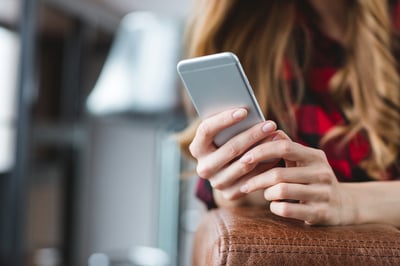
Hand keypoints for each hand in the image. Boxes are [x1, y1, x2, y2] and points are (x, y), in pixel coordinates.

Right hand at [190, 107, 279, 200]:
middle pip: (231, 148)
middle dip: (253, 134)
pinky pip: (252, 179)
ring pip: (244, 164)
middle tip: (270, 124)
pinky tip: (277, 156)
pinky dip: (265, 166)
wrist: (227, 172)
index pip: (206, 130)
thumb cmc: (227, 143)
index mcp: (197, 148)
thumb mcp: (223, 133)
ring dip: (263, 150)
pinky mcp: (229, 194)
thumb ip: (230, 124)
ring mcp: (216, 182)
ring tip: (277, 137)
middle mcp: (203, 167)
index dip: (224, 119)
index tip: (244, 111)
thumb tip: (248, 112)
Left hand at [239, 132, 354, 225]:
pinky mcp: (321, 213)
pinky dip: (274, 207)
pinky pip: (287, 209)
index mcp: (315, 156)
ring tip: (265, 194)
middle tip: (245, 185)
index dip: (261, 151)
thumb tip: (267, 129)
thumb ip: (287, 146)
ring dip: (267, 193)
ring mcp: (323, 193)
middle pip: (278, 174)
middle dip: (256, 180)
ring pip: (281, 191)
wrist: (344, 206)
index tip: (244, 158)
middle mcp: (321, 173)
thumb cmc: (313, 178)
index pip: (284, 147)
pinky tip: (275, 205)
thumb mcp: (306, 161)